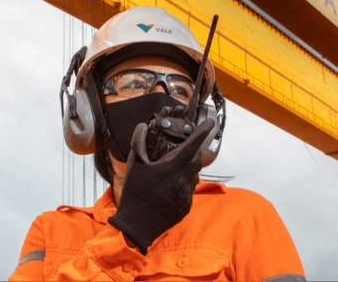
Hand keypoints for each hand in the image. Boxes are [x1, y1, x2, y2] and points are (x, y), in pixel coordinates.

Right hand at [108, 118, 213, 254]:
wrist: (137, 224)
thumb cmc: (135, 192)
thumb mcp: (134, 164)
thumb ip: (139, 142)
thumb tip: (142, 126)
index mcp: (173, 166)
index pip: (193, 144)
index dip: (203, 131)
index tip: (211, 122)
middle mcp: (184, 179)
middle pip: (197, 160)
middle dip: (194, 152)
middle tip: (184, 150)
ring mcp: (187, 194)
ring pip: (194, 176)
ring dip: (188, 169)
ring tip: (172, 171)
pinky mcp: (186, 206)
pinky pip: (189, 190)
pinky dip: (182, 185)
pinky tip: (168, 189)